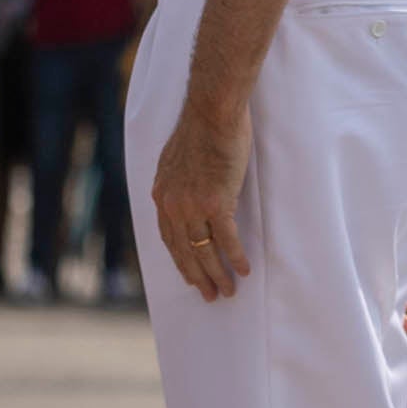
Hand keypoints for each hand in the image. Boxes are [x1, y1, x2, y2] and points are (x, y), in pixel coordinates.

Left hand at [154, 97, 254, 301]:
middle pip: (184, 251)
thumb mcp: (176, 158)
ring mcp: (193, 206)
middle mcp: (173, 205)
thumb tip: (184, 191)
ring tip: (228, 291)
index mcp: (162, 195)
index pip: (168, 237)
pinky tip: (244, 270)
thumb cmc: (200, 128)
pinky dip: (235, 258)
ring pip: (204, 251)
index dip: (181, 259)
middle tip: (209, 295)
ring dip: (217, 275)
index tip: (190, 275)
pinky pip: (226, 239)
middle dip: (197, 276)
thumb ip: (176, 181)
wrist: (211, 113)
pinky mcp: (216, 203)